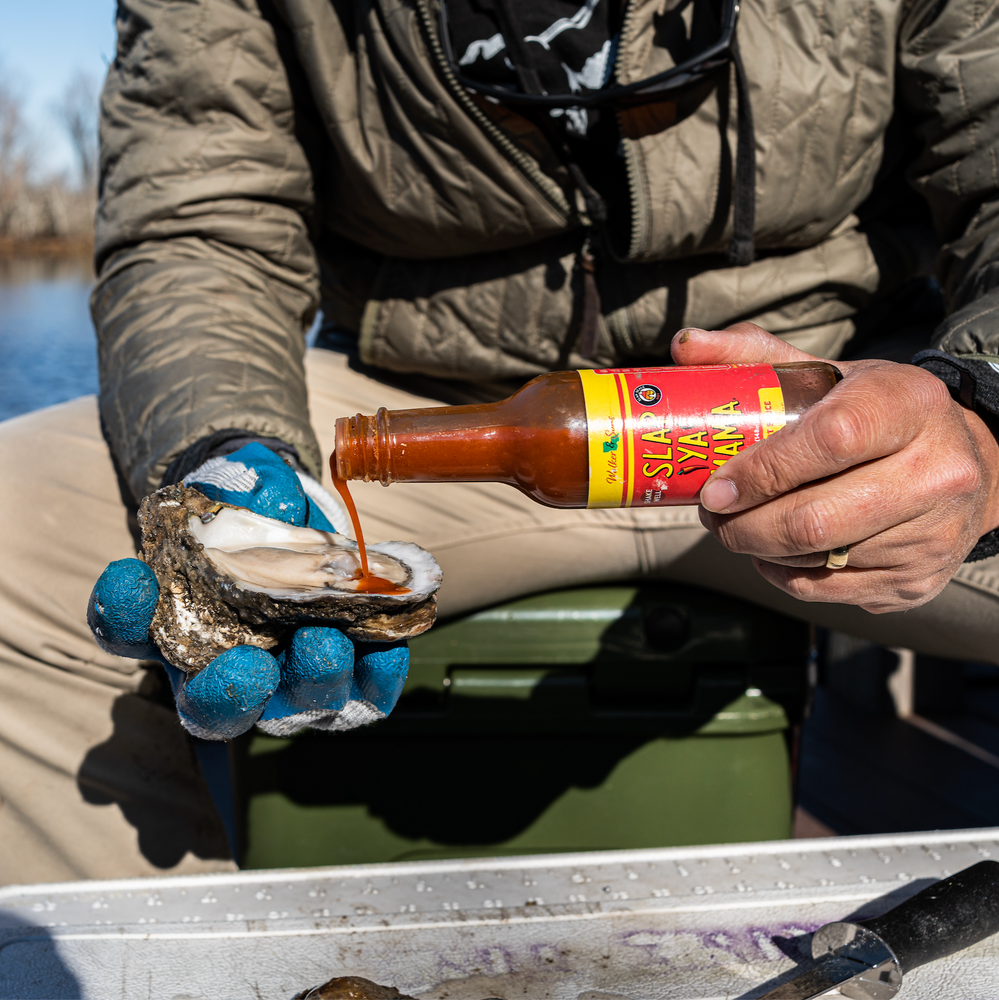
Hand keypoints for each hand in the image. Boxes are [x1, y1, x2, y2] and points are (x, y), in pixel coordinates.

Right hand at [87, 443, 408, 738]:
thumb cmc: (252, 526)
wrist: (308, 529)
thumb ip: (219, 508)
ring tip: (325, 641)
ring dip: (313, 678)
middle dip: (231, 694)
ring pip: (297, 707)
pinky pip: (365, 695)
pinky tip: (385, 650)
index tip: (130, 580)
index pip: (127, 631)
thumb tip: (241, 513)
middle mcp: (227, 677)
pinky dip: (377, 675)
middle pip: (215, 709)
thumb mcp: (225, 506)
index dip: (124, 616)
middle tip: (248, 667)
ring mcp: (290, 687)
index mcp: (175, 634)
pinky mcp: (351, 682)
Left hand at [671, 324, 998, 612]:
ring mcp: (930, 535)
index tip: (715, 487)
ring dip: (756, 550)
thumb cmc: (877, 413)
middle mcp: (935, 473)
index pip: (830, 441)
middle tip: (712, 515)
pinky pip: (825, 591)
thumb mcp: (830, 372)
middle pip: (815, 519)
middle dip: (742, 526)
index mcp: (910, 405)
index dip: (761, 471)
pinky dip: (783, 574)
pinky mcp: (916, 581)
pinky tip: (772, 551)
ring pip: (815, 560)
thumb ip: (755, 356)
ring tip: (735, 528)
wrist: (966, 463)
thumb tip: (685, 346)